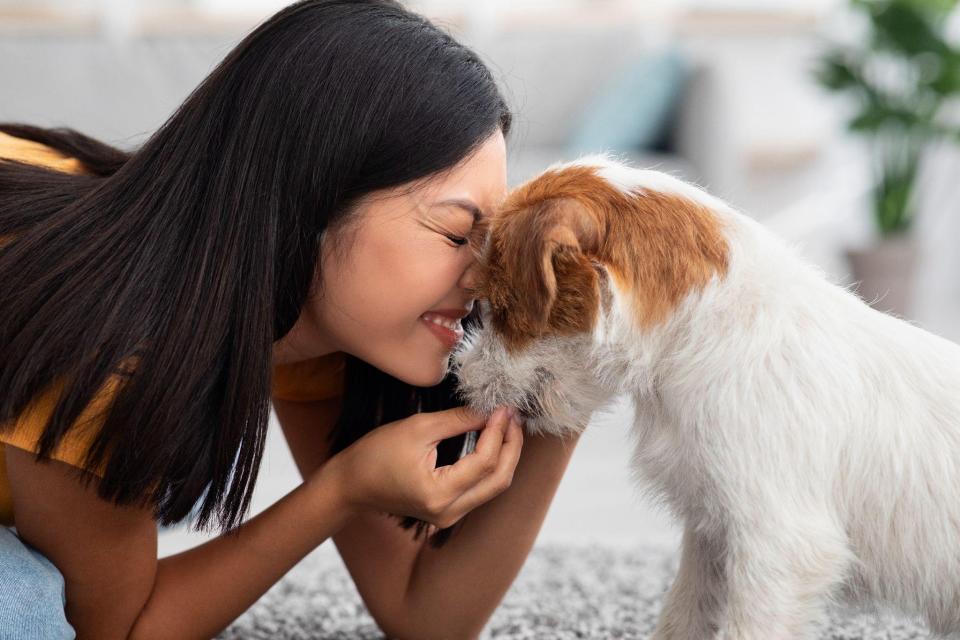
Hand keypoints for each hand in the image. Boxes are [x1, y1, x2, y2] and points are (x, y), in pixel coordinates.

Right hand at [320, 406, 522, 528]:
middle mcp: (449, 512)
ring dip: (505, 455)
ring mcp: (450, 516)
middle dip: (512, 446)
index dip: (499, 432)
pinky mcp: (448, 511)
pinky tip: (493, 441)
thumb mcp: (418, 428)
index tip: (503, 407)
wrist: (351, 485)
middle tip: (513, 416)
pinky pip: (481, 489)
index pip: (485, 462)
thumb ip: (458, 420)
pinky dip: (492, 465)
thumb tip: (490, 410)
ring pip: (494, 487)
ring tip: (507, 425)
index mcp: (439, 494)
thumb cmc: (375, 454)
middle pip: (499, 480)